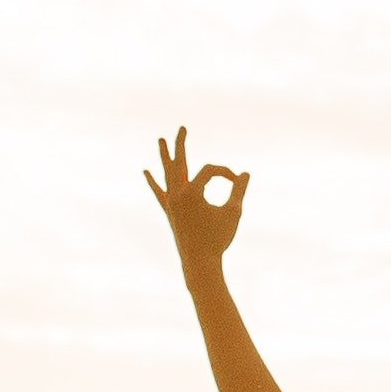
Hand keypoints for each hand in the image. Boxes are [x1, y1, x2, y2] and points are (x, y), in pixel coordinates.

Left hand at [145, 127, 249, 271]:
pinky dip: (153, 182)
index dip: (226, 174)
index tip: (236, 182)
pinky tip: (146, 172)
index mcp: (191, 192)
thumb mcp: (233, 212)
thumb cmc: (218, 239)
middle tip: (181, 128)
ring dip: (165, 157)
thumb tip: (244, 173)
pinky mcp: (169, 212)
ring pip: (167, 174)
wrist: (200, 263)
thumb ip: (239, 190)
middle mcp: (177, 194)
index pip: (210, 171)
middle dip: (180, 144)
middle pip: (179, 162)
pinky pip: (159, 192)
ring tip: (161, 140)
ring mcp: (171, 203)